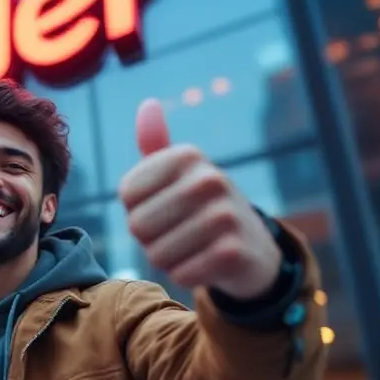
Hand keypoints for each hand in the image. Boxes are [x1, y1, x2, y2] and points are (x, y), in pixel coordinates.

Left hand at [118, 99, 281, 299]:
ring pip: (156, 254)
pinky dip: (187, 275)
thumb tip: (147, 104)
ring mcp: (224, 215)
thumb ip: (156, 144)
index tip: (165, 206)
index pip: (127, 195)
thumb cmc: (201, 208)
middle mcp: (208, 178)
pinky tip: (206, 262)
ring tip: (193, 246)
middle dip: (151, 238)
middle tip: (179, 231)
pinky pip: (180, 274)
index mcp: (187, 156)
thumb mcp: (180, 174)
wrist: (252, 248)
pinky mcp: (232, 252)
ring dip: (169, 259)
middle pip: (138, 226)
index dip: (138, 209)